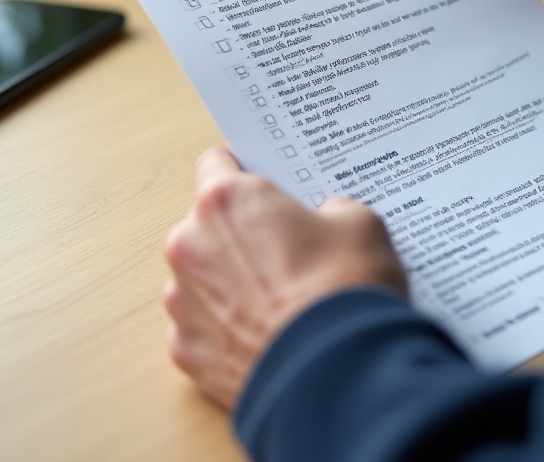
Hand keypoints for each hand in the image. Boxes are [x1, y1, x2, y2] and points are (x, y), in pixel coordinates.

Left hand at [164, 147, 405, 409]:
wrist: (339, 380)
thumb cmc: (344, 292)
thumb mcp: (361, 224)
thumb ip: (333, 210)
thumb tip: (329, 220)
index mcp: (226, 200)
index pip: (215, 164)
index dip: (243, 175)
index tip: (262, 189)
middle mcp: (190, 244)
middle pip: (206, 224)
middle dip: (240, 234)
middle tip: (285, 252)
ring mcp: (183, 301)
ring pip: (201, 277)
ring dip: (228, 282)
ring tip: (279, 302)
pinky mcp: (186, 353)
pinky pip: (202, 327)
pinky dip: (227, 330)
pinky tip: (266, 336)